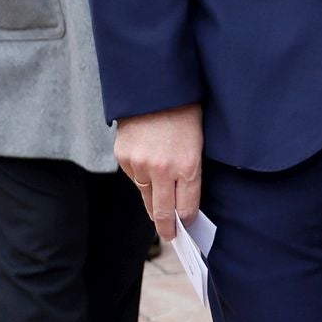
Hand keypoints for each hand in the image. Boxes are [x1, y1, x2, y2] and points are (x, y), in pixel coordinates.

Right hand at [117, 104, 203, 240]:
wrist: (154, 86)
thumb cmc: (184, 110)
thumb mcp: (198, 141)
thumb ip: (191, 171)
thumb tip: (185, 200)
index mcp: (188, 165)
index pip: (187, 208)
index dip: (187, 220)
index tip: (186, 226)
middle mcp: (163, 170)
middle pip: (163, 212)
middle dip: (168, 227)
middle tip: (170, 236)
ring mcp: (140, 165)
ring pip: (146, 196)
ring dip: (153, 200)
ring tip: (158, 205)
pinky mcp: (123, 159)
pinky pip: (133, 178)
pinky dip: (141, 177)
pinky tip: (147, 167)